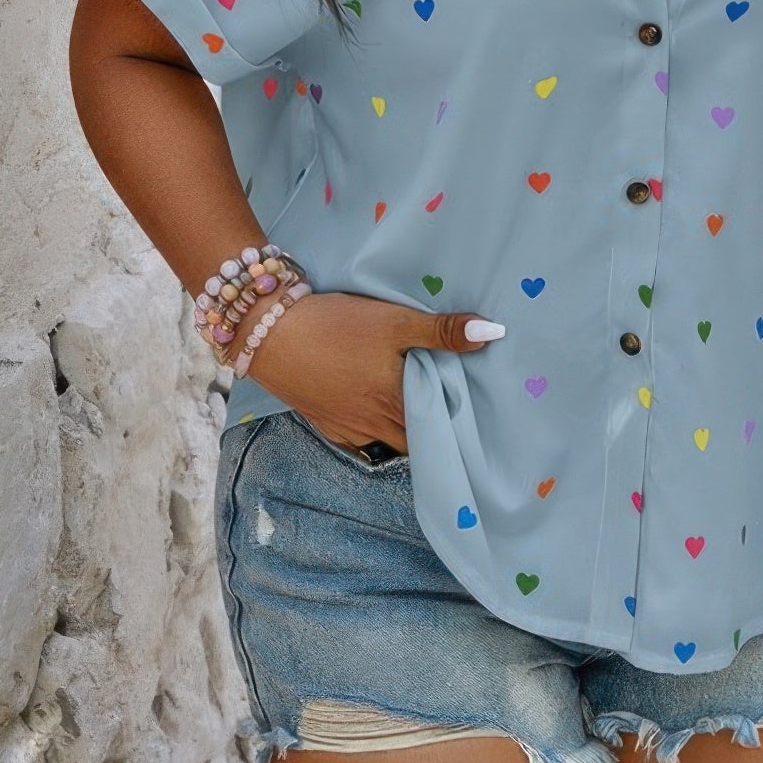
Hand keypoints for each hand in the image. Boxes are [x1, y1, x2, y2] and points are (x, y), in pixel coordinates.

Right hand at [243, 290, 503, 453]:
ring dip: (403, 429)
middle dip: (432, 431)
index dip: (455, 424)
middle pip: (414, 440)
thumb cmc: (337, 326)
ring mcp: (347, 428)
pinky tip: (376, 406)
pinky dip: (373, 426)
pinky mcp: (325, 422)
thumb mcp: (395, 321)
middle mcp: (374, 425)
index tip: (473, 415)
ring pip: (387, 440)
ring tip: (418, 407)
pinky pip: (359, 436)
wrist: (269, 333)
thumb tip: (493, 334)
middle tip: (449, 411)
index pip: (438, 429)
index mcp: (397, 403)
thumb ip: (443, 331)